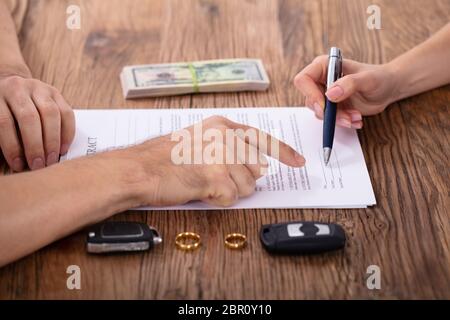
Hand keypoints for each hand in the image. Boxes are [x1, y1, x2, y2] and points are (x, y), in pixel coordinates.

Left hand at [0, 75, 74, 171]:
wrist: (12, 89)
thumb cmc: (3, 114)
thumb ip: (5, 137)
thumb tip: (19, 163)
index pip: (4, 122)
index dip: (12, 147)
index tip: (18, 165)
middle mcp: (18, 88)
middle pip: (29, 118)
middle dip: (35, 145)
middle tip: (39, 165)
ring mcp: (39, 88)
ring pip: (50, 114)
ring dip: (53, 141)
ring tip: (52, 159)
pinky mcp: (56, 93)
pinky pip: (67, 113)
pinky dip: (67, 133)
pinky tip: (63, 148)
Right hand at [128, 116, 305, 206]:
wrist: (140, 169)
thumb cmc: (164, 158)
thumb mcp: (200, 140)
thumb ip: (230, 148)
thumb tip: (255, 166)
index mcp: (222, 125)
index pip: (262, 138)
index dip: (284, 152)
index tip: (299, 161)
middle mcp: (226, 137)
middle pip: (256, 169)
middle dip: (240, 180)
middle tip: (214, 178)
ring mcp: (222, 155)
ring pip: (247, 187)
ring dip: (227, 191)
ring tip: (203, 182)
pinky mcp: (216, 175)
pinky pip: (231, 198)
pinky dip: (217, 200)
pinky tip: (200, 189)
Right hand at [294, 56, 398, 128]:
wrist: (388, 88)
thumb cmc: (379, 77)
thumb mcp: (368, 79)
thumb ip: (349, 83)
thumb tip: (330, 94)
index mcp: (324, 66)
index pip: (303, 80)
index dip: (311, 94)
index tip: (326, 106)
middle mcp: (320, 80)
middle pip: (311, 100)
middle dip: (329, 112)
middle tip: (347, 117)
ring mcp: (325, 95)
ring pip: (320, 113)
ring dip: (338, 119)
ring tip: (356, 117)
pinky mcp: (331, 107)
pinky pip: (329, 120)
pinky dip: (343, 122)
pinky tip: (357, 120)